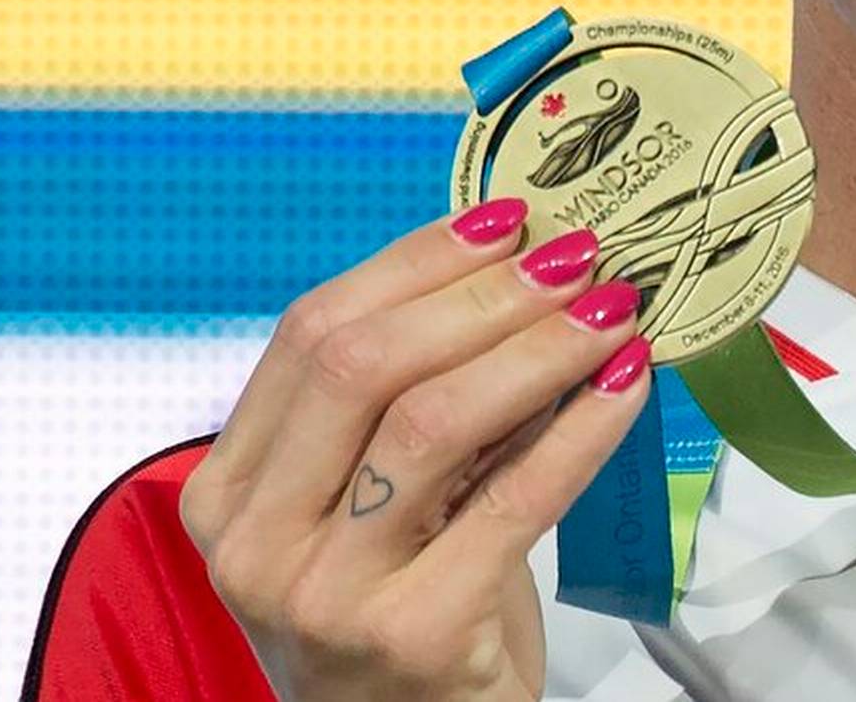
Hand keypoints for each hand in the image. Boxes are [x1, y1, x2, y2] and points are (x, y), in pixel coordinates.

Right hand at [179, 203, 652, 699]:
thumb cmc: (400, 608)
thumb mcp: (376, 502)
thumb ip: (414, 400)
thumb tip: (523, 269)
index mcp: (229, 487)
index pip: (311, 334)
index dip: (416, 265)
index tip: (507, 220)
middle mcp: (257, 540)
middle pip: (363, 367)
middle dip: (482, 295)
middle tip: (574, 256)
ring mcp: (325, 593)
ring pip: (433, 423)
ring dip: (539, 349)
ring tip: (611, 308)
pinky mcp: (412, 634)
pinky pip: (513, 501)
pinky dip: (581, 429)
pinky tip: (626, 384)